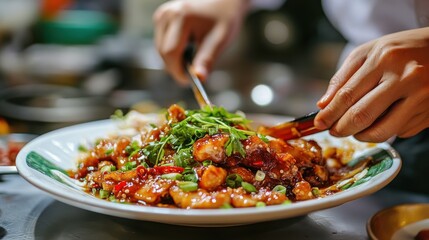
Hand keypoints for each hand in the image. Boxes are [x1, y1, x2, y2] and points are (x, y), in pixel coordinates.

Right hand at [153, 0, 248, 84]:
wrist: (223, 2)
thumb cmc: (224, 18)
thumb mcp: (219, 40)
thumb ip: (207, 59)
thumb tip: (199, 78)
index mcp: (181, 17)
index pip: (170, 52)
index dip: (177, 71)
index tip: (188, 82)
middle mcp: (167, 14)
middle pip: (163, 52)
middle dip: (176, 67)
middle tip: (194, 73)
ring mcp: (161, 16)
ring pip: (160, 50)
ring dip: (174, 60)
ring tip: (194, 57)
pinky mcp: (161, 19)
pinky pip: (161, 43)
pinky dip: (173, 52)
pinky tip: (188, 49)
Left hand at [315, 27, 428, 141]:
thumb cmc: (400, 50)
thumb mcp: (368, 52)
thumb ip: (343, 77)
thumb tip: (323, 105)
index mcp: (384, 59)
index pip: (348, 94)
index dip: (330, 113)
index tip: (319, 123)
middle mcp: (405, 77)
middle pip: (362, 115)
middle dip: (341, 128)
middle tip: (334, 131)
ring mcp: (421, 96)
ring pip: (382, 131)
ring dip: (362, 136)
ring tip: (355, 130)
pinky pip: (401, 130)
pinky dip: (386, 130)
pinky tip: (384, 118)